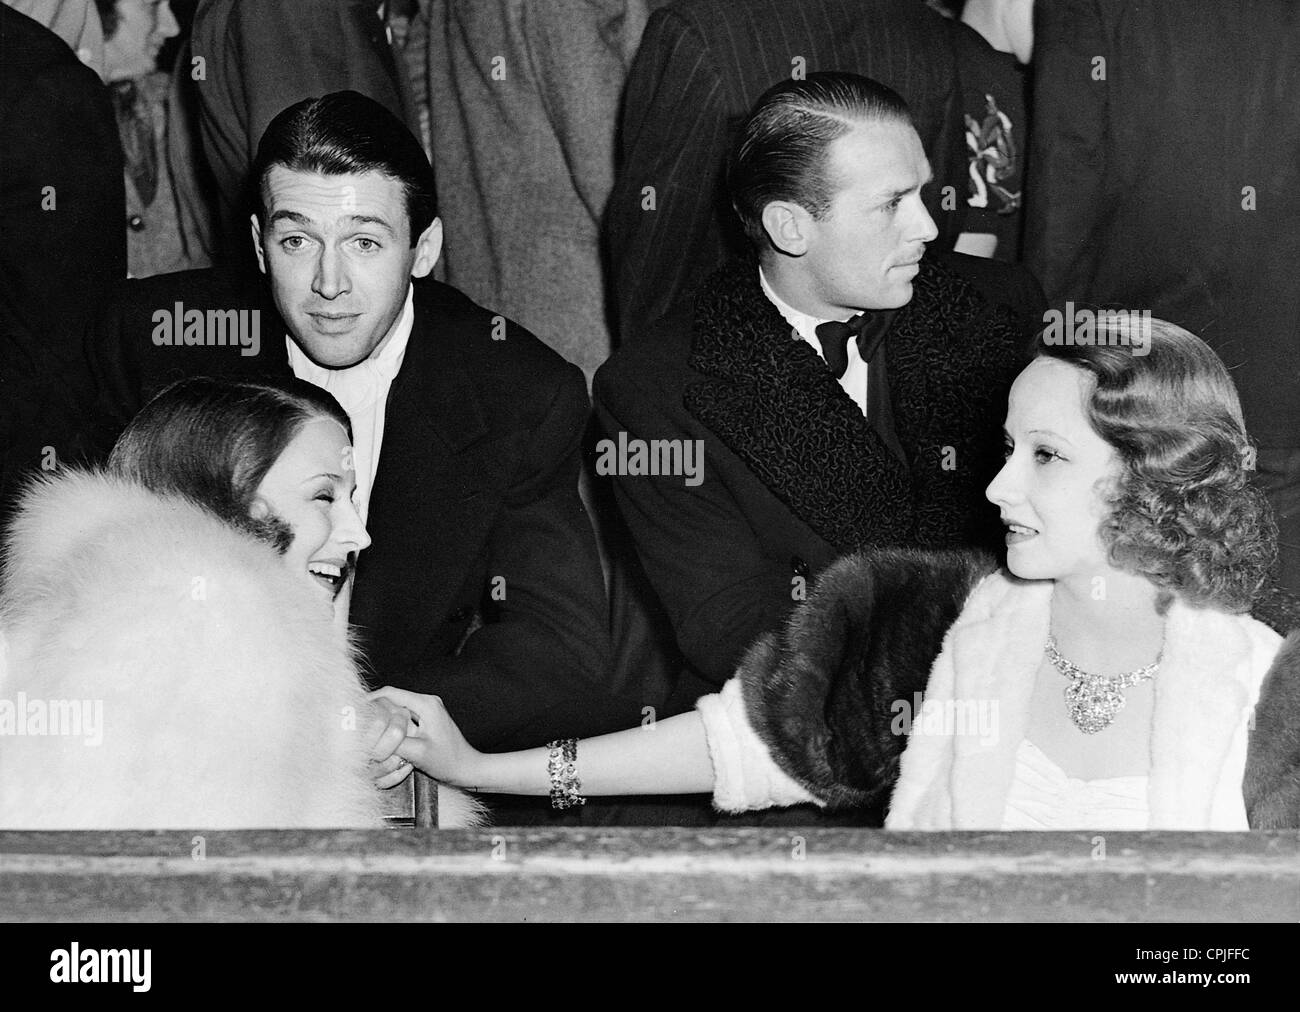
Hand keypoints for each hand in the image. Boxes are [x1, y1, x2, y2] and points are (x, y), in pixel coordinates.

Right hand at [367, 686, 482, 788]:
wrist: (467, 768)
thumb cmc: (448, 761)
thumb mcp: (418, 753)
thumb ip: (394, 742)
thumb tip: (371, 736)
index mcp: (426, 704)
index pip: (390, 693)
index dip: (369, 701)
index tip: (353, 710)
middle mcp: (427, 702)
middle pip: (392, 699)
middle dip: (374, 711)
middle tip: (357, 723)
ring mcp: (428, 710)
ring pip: (396, 708)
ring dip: (382, 719)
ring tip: (367, 730)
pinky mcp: (427, 720)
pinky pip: (403, 717)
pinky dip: (391, 725)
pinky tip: (382, 737)